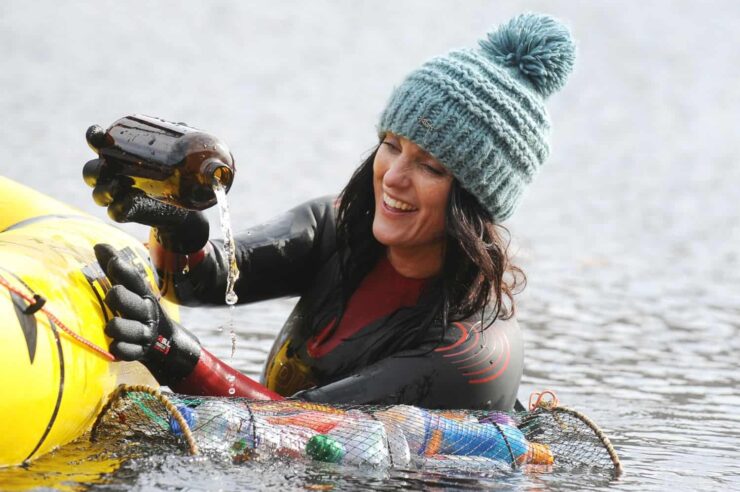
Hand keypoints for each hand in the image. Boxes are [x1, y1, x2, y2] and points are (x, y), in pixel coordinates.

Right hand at [84, 125, 208, 254]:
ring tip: (119, 184)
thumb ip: (176, 140)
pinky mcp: (126, 212)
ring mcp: (117, 196)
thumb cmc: (172, 171)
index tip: (97, 134)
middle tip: (107, 166)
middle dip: (95, 169)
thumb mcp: (175, 154)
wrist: (182, 204)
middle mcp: (111, 175)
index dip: (93, 137)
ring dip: (105, 190)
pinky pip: (115, 212)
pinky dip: (119, 208)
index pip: (98, 144)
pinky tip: (129, 202)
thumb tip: (182, 126)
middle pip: (90, 171)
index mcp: (117, 155)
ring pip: (98, 194)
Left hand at [95, 243, 200, 385]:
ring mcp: (144, 333)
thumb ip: (113, 268)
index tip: (112, 261)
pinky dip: (120, 348)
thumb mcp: (130, 289)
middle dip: (120, 297)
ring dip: (117, 326)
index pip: (135, 279)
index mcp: (143, 294)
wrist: (164, 343)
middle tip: (111, 295)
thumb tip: (98, 245)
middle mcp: (146, 313)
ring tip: (110, 326)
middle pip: (132, 302)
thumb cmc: (137, 310)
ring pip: (129, 329)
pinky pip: (127, 351)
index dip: (124, 270)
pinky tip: (115, 346)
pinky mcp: (139, 351)